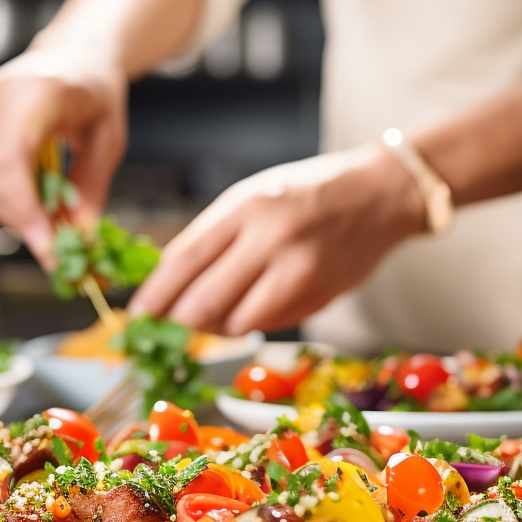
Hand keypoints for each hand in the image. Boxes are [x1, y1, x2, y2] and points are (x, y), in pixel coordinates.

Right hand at [0, 40, 127, 264]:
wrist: (72, 56)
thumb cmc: (94, 94)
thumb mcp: (109, 139)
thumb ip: (92, 187)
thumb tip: (78, 236)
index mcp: (36, 91)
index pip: (12, 159)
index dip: (25, 209)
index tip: (48, 246)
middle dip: (21, 222)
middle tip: (54, 245)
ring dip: (10, 215)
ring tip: (46, 220)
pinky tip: (27, 201)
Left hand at [129, 145, 425, 334]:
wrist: (381, 194)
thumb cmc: (308, 193)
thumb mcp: (253, 196)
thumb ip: (214, 235)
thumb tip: (171, 281)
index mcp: (247, 207)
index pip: (184, 260)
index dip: (156, 293)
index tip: (140, 311)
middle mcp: (271, 239)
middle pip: (204, 301)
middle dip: (180, 319)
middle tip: (173, 321)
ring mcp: (298, 271)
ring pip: (235, 323)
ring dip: (215, 328)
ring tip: (214, 315)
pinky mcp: (319, 296)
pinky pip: (268, 325)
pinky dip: (249, 324)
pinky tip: (250, 309)